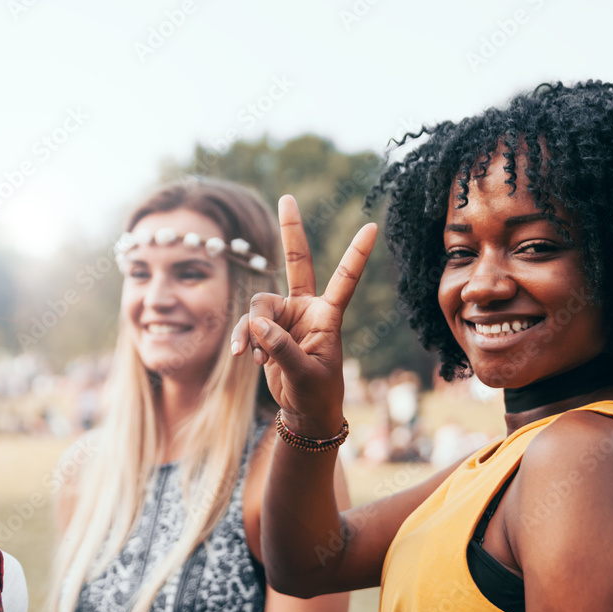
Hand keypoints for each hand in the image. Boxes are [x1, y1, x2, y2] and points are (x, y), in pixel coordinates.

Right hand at [231, 195, 377, 435]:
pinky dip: (243, 339)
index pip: (344, 279)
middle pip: (297, 262)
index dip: (356, 254)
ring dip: (252, 330)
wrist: (304, 412)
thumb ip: (281, 348)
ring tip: (254, 358)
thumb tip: (257, 323)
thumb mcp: (305, 374)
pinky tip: (241, 357)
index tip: (371, 227)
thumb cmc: (317, 394)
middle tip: (287, 198)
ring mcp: (285, 317)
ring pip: (258, 305)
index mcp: (328, 317)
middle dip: (291, 230)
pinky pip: (248, 324)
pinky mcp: (267, 330)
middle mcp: (307, 309)